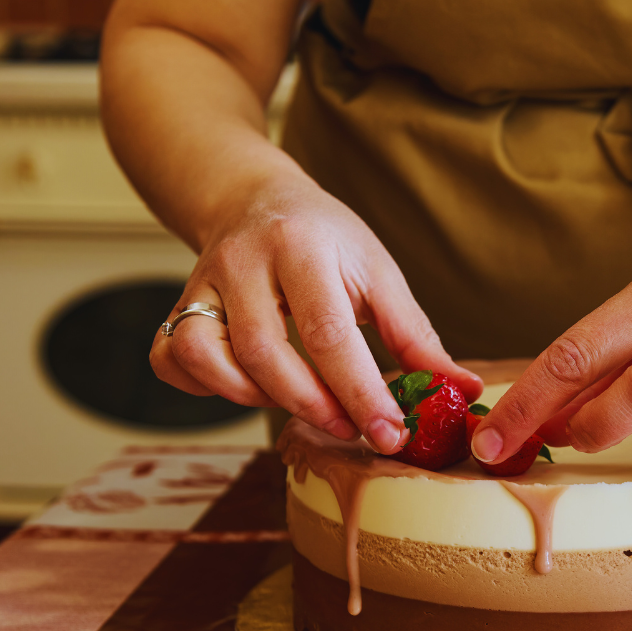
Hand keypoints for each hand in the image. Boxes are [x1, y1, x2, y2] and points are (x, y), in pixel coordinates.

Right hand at [150, 175, 482, 451]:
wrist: (253, 198)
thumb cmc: (326, 240)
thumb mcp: (377, 272)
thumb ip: (415, 336)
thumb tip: (462, 391)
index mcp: (301, 247)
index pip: (328, 332)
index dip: (360, 391)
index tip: (390, 432)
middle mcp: (242, 262)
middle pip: (263, 352)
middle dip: (312, 404)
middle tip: (353, 428)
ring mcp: (201, 283)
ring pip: (204, 355)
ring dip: (254, 397)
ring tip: (302, 402)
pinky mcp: (176, 306)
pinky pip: (169, 359)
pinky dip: (204, 387)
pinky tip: (247, 386)